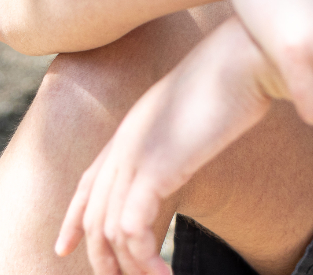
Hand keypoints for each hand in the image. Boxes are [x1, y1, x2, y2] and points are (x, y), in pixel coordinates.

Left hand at [55, 18, 278, 274]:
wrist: (248, 57)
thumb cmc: (238, 80)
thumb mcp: (198, 111)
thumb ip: (183, 133)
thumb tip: (192, 146)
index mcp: (132, 129)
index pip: (88, 183)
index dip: (73, 219)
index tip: (64, 248)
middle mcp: (124, 143)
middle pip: (94, 217)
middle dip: (104, 260)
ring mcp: (134, 154)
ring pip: (110, 231)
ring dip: (132, 269)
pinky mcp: (154, 168)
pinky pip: (133, 230)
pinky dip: (145, 261)